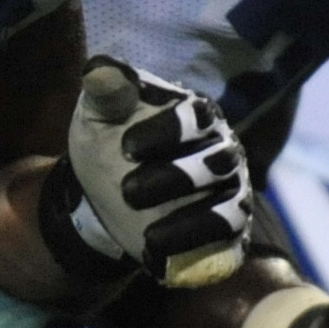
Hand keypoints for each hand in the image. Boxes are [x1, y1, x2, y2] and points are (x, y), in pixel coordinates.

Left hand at [57, 60, 256, 288]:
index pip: (196, 116)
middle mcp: (221, 153)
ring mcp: (230, 195)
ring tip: (149, 236)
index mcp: (196, 116)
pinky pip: (228, 244)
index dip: (167, 130)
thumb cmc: (111, 143)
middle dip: (175, 178)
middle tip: (128, 192)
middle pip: (216, 163)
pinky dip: (200, 253)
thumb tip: (99, 69)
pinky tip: (163, 257)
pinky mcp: (228, 233)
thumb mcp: (100, 116)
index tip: (126, 148)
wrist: (110, 193)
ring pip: (227, 208)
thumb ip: (105, 92)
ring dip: (191, 223)